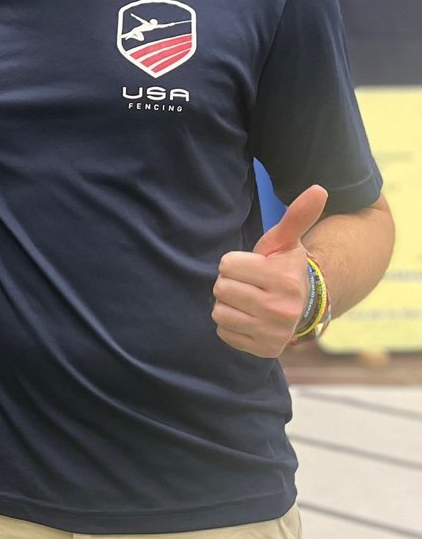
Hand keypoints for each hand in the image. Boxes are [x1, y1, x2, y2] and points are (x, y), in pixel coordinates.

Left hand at [213, 184, 327, 356]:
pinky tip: (249, 318)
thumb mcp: (287, 242)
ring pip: (219, 311)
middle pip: (220, 288)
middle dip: (231, 283)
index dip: (236, 263)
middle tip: (250, 284)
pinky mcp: (264, 350)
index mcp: (283, 278)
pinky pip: (223, 332)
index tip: (253, 267)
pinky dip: (231, 325)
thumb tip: (318, 188)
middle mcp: (280, 308)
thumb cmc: (285, 268)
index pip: (226, 264)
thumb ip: (297, 216)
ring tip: (249, 301)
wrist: (303, 306)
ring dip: (228, 304)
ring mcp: (272, 332)